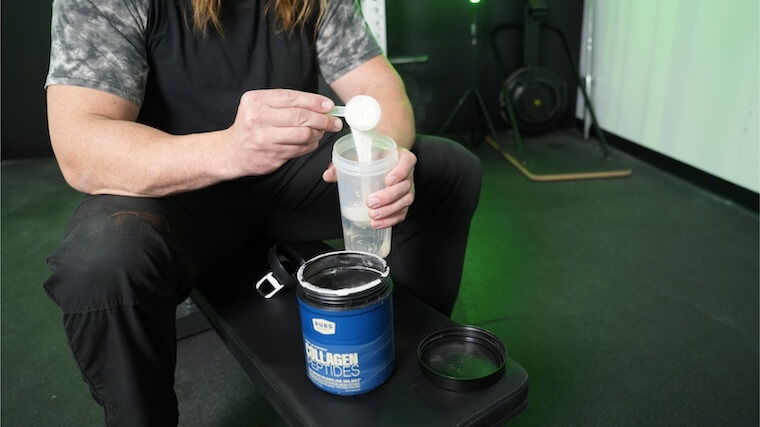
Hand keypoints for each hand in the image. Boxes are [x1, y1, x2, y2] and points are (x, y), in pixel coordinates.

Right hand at [225, 89, 342, 175]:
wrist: (231, 152)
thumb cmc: (251, 126)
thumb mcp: (260, 106)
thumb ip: (286, 103)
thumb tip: (322, 105)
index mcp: (256, 101)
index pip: (292, 98)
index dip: (315, 102)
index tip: (330, 106)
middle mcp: (258, 118)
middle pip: (300, 117)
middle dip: (323, 120)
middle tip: (334, 123)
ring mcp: (264, 138)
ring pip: (303, 135)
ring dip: (317, 134)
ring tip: (321, 132)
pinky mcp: (271, 155)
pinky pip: (299, 150)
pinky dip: (310, 146)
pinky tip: (310, 142)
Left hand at [323, 148, 415, 228]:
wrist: (382, 162)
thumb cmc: (373, 159)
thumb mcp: (360, 156)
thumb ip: (343, 164)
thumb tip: (328, 175)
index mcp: (400, 157)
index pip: (407, 162)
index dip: (400, 172)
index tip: (388, 180)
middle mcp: (407, 173)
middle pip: (404, 186)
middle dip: (388, 196)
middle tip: (371, 202)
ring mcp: (407, 189)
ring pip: (404, 201)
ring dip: (388, 211)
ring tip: (372, 215)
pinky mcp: (404, 202)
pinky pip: (402, 213)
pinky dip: (390, 220)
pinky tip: (378, 223)